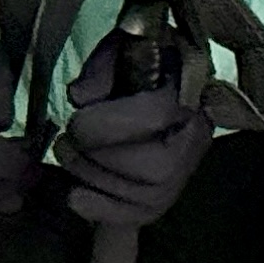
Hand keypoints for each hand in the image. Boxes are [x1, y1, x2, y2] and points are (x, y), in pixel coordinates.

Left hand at [54, 33, 209, 227]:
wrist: (156, 77)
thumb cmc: (134, 59)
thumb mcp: (119, 47)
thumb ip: (101, 67)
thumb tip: (80, 98)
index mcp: (190, 88)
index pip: (155, 117)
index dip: (106, 125)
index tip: (76, 115)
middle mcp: (198, 134)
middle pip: (154, 168)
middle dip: (99, 159)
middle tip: (66, 141)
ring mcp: (187, 168)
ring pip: (147, 195)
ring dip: (94, 179)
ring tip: (67, 155)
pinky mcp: (169, 193)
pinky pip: (143, 215)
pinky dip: (104, 211)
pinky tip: (76, 196)